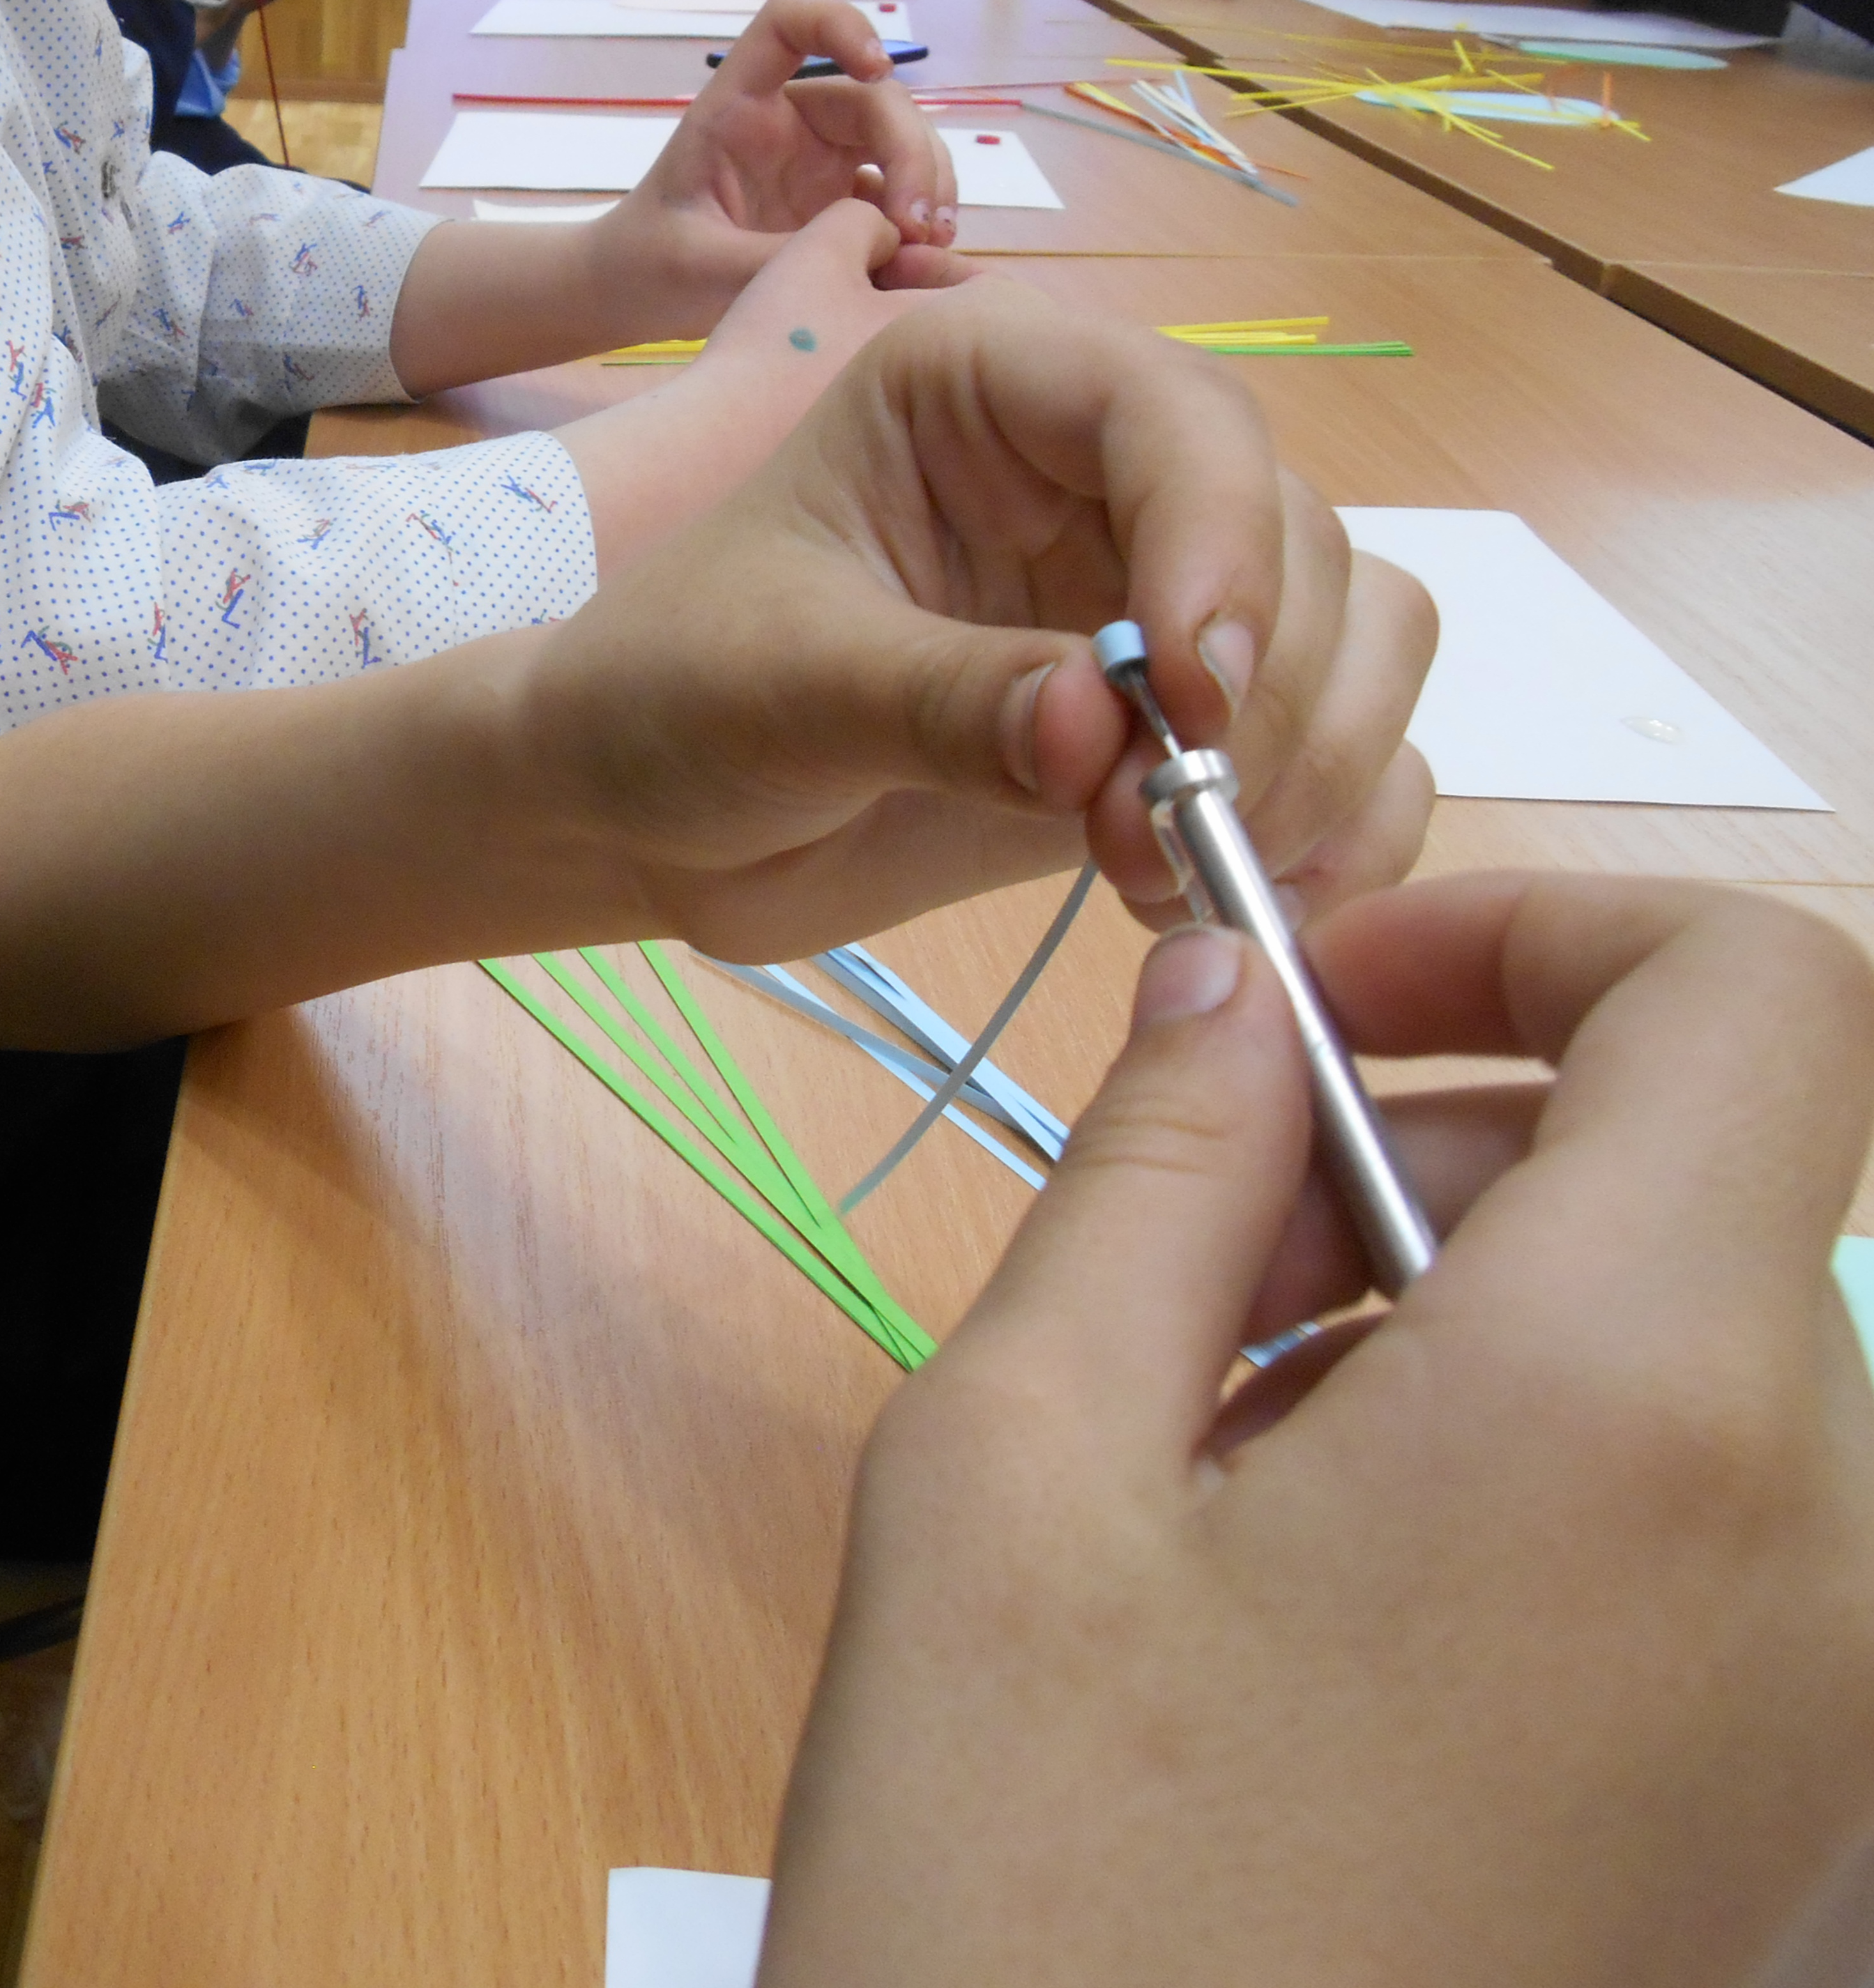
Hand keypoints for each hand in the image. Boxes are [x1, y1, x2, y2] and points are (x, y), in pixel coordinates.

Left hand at [524, 280, 1435, 954]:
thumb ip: (943, 703)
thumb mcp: (778, 687)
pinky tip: (1236, 903)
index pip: (1179, 416)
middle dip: (1262, 691)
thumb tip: (1104, 735)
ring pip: (1359, 636)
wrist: (642, 812)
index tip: (1191, 695)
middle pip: (1299, 537)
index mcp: (997, 388)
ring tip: (1168, 872)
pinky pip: (1352, 752)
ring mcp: (1161, 600)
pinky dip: (1336, 827)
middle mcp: (1108, 473)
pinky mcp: (1187, 726)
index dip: (1218, 545)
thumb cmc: (673, 692)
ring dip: (1312, 763)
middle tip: (1153, 828)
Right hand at [554, 202, 980, 573]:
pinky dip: (859, 391)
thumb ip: (865, 219)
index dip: (928, 261)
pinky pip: (890, 417)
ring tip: (821, 337)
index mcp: (953, 332)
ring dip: (879, 347)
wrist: (720, 443)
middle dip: (906, 307)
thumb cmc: (777, 342)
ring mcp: (921, 440)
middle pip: (949, 336)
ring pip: (917, 374)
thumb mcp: (819, 249)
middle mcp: (954, 393)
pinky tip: (809, 384)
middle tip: (847, 296)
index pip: (985, 288)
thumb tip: (887, 239)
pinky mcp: (882, 470)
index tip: (877, 261)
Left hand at [584, 0, 958, 350]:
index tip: (878, 67)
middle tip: (919, 227)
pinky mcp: (840, 201)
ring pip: (901, 142)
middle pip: (875, 100)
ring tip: (933, 247)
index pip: (789, 25)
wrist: (639, 297)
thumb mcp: (700, 267)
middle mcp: (789, 121)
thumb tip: (871, 252)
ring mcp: (821, 160)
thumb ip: (773, 259)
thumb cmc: (652, 264)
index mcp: (739, 107)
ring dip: (930, 184)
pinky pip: (899, 193)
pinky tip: (926, 262)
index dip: (839, 25)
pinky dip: (921, 220)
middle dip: (911, 152)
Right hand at [756, 873, 1873, 1985]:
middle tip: (1197, 1240)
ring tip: (1219, 1442)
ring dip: (1470, 1294)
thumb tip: (1234, 984)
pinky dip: (1529, 1446)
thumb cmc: (1036, 1884)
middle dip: (1452, 1122)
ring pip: (1707, 1333)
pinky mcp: (1789, 1800)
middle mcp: (1824, 1539)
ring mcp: (1836, 1696)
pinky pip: (1713, 1508)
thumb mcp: (1009, 1465)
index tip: (1322, 992)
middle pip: (1720, 1164)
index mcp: (1644, 1404)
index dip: (1537, 916)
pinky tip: (1307, 1575)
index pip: (1761, 987)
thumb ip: (1153, 1170)